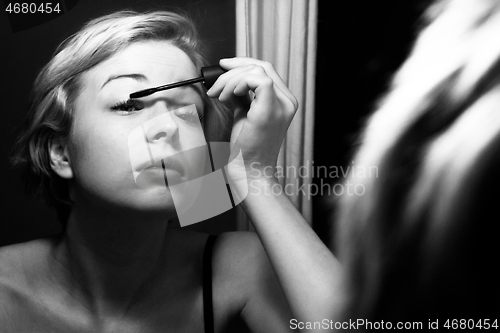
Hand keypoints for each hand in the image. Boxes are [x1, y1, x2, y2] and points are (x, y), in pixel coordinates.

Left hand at [206, 57, 297, 185]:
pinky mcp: (270, 111)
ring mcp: (282, 106)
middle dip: (233, 70)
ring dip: (231, 80)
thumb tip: (228, 80)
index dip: (243, 63)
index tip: (223, 66)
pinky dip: (237, 84)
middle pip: (262, 67)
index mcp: (284, 101)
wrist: (249, 170)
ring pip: (257, 71)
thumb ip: (241, 96)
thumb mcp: (244, 114)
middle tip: (215, 85)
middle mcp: (287, 101)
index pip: (266, 70)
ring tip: (219, 97)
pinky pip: (258, 81)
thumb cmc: (247, 148)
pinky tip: (227, 97)